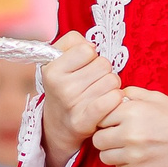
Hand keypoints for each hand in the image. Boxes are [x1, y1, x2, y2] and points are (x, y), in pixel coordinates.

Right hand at [40, 34, 122, 162]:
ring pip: (113, 81)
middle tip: (93, 81)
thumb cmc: (63, 86)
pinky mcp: (85, 121)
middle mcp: (61, 87)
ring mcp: (73, 105)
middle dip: (102, 71)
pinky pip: (113, 99)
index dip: (90, 56)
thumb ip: (73, 41)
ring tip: (99, 92)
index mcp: (52, 70)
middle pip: (104, 64)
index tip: (84, 66)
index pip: (87, 50)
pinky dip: (116, 98)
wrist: (59, 124)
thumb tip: (92, 47)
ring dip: (111, 85)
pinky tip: (109, 102)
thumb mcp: (58, 59)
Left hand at [90, 87, 167, 166]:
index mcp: (131, 112)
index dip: (105, 118)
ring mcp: (132, 154)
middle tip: (116, 134)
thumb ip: (132, 93)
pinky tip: (135, 155)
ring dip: (111, 151)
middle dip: (105, 135)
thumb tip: (114, 94)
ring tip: (124, 146)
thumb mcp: (157, 98)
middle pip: (97, 138)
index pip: (99, 116)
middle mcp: (128, 134)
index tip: (113, 120)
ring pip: (104, 156)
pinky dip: (123, 162)